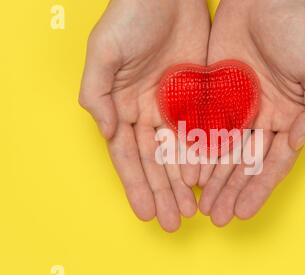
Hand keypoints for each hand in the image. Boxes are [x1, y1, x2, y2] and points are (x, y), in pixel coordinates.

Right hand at [79, 0, 209, 231]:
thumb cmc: (129, 16)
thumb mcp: (103, 53)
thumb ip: (97, 95)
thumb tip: (106, 133)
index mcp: (123, 106)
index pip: (129, 156)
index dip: (136, 185)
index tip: (144, 212)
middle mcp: (148, 112)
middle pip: (157, 162)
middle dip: (163, 193)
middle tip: (172, 223)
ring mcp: (176, 106)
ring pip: (181, 153)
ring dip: (184, 183)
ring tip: (191, 210)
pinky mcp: (200, 97)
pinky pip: (204, 132)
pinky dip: (205, 157)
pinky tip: (207, 179)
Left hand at [199, 0, 304, 225]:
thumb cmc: (297, 29)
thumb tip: (297, 145)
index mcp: (288, 118)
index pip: (272, 163)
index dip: (258, 189)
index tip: (243, 213)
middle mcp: (262, 118)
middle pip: (244, 163)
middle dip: (231, 191)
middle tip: (217, 217)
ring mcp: (236, 108)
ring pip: (221, 152)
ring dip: (213, 180)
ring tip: (201, 205)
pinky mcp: (213, 95)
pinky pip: (203, 129)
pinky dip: (197, 151)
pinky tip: (189, 173)